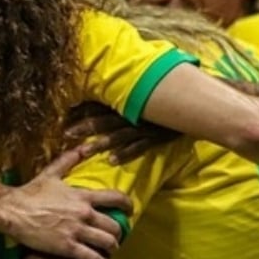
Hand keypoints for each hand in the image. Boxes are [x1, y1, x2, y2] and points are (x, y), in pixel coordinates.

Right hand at [2, 148, 132, 258]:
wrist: (14, 211)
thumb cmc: (32, 192)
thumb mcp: (51, 173)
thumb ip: (69, 160)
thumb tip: (83, 147)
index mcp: (82, 196)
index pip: (115, 198)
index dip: (127, 205)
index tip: (130, 210)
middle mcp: (84, 214)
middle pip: (114, 226)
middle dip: (119, 232)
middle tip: (116, 235)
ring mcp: (77, 232)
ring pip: (108, 243)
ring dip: (112, 247)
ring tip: (111, 249)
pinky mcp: (68, 247)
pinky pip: (92, 258)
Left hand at [64, 102, 179, 163]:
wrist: (194, 106)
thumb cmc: (163, 103)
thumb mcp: (142, 98)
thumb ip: (123, 100)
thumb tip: (102, 101)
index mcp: (126, 103)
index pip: (99, 106)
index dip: (81, 112)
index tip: (64, 119)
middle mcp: (132, 114)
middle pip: (103, 120)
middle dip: (84, 127)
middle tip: (66, 135)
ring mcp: (143, 126)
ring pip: (117, 134)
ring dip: (100, 143)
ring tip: (84, 151)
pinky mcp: (155, 137)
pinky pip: (138, 146)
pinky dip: (125, 153)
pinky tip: (111, 161)